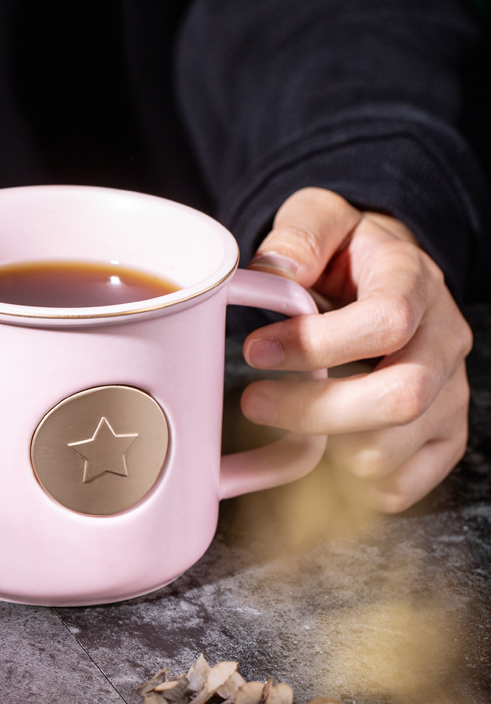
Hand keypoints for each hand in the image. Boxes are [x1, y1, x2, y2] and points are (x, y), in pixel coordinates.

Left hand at [241, 187, 471, 511]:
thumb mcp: (320, 217)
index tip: (255, 349)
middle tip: (253, 401)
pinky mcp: (443, 436)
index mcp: (414, 280)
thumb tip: (272, 270)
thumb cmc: (346, 250)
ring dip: (325, 447)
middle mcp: (444, 340)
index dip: (316, 345)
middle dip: (314, 411)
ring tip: (285, 415)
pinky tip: (320, 447)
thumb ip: (299, 235)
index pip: (386, 322)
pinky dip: (349, 482)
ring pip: (394, 451)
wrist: (383, 272)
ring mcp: (449, 393)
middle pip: (400, 398)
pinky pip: (402, 486)